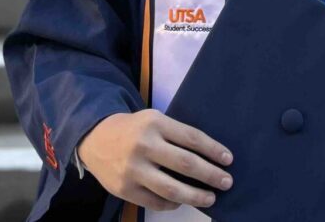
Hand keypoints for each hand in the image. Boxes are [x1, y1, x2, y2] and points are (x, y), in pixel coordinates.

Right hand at [76, 109, 232, 210]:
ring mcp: (133, 170)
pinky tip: (183, 201)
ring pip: (172, 189)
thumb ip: (176, 134)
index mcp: (155, 123)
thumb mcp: (154, 120)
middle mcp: (145, 146)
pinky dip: (173, 204)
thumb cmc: (135, 129)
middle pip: (186, 164)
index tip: (228, 160)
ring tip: (211, 198)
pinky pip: (155, 202)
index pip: (192, 138)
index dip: (213, 150)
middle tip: (227, 182)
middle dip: (211, 175)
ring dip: (196, 196)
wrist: (96, 138)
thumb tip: (209, 156)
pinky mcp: (124, 189)